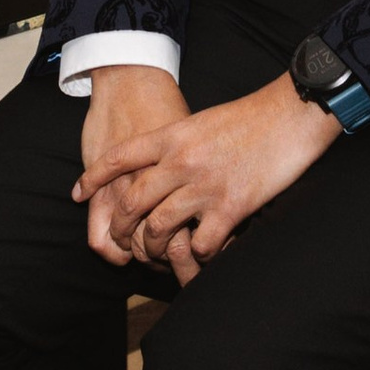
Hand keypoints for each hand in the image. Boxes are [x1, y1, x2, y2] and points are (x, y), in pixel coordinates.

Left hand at [76, 73, 338, 283]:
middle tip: (121, 240)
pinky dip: (197, 254)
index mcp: (172, 136)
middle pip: (132, 202)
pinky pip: (199, 244)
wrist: (291, 114)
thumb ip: (177, 144)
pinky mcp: (231, 207)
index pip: (118, 157)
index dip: (93, 177)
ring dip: (153, 248)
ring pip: (158, 229)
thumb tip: (158, 165)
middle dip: (120, 227)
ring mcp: (205, 186)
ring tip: (156, 254)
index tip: (78, 193)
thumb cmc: (250, 117)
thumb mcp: (201, 121)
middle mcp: (182, 161)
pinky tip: (201, 251)